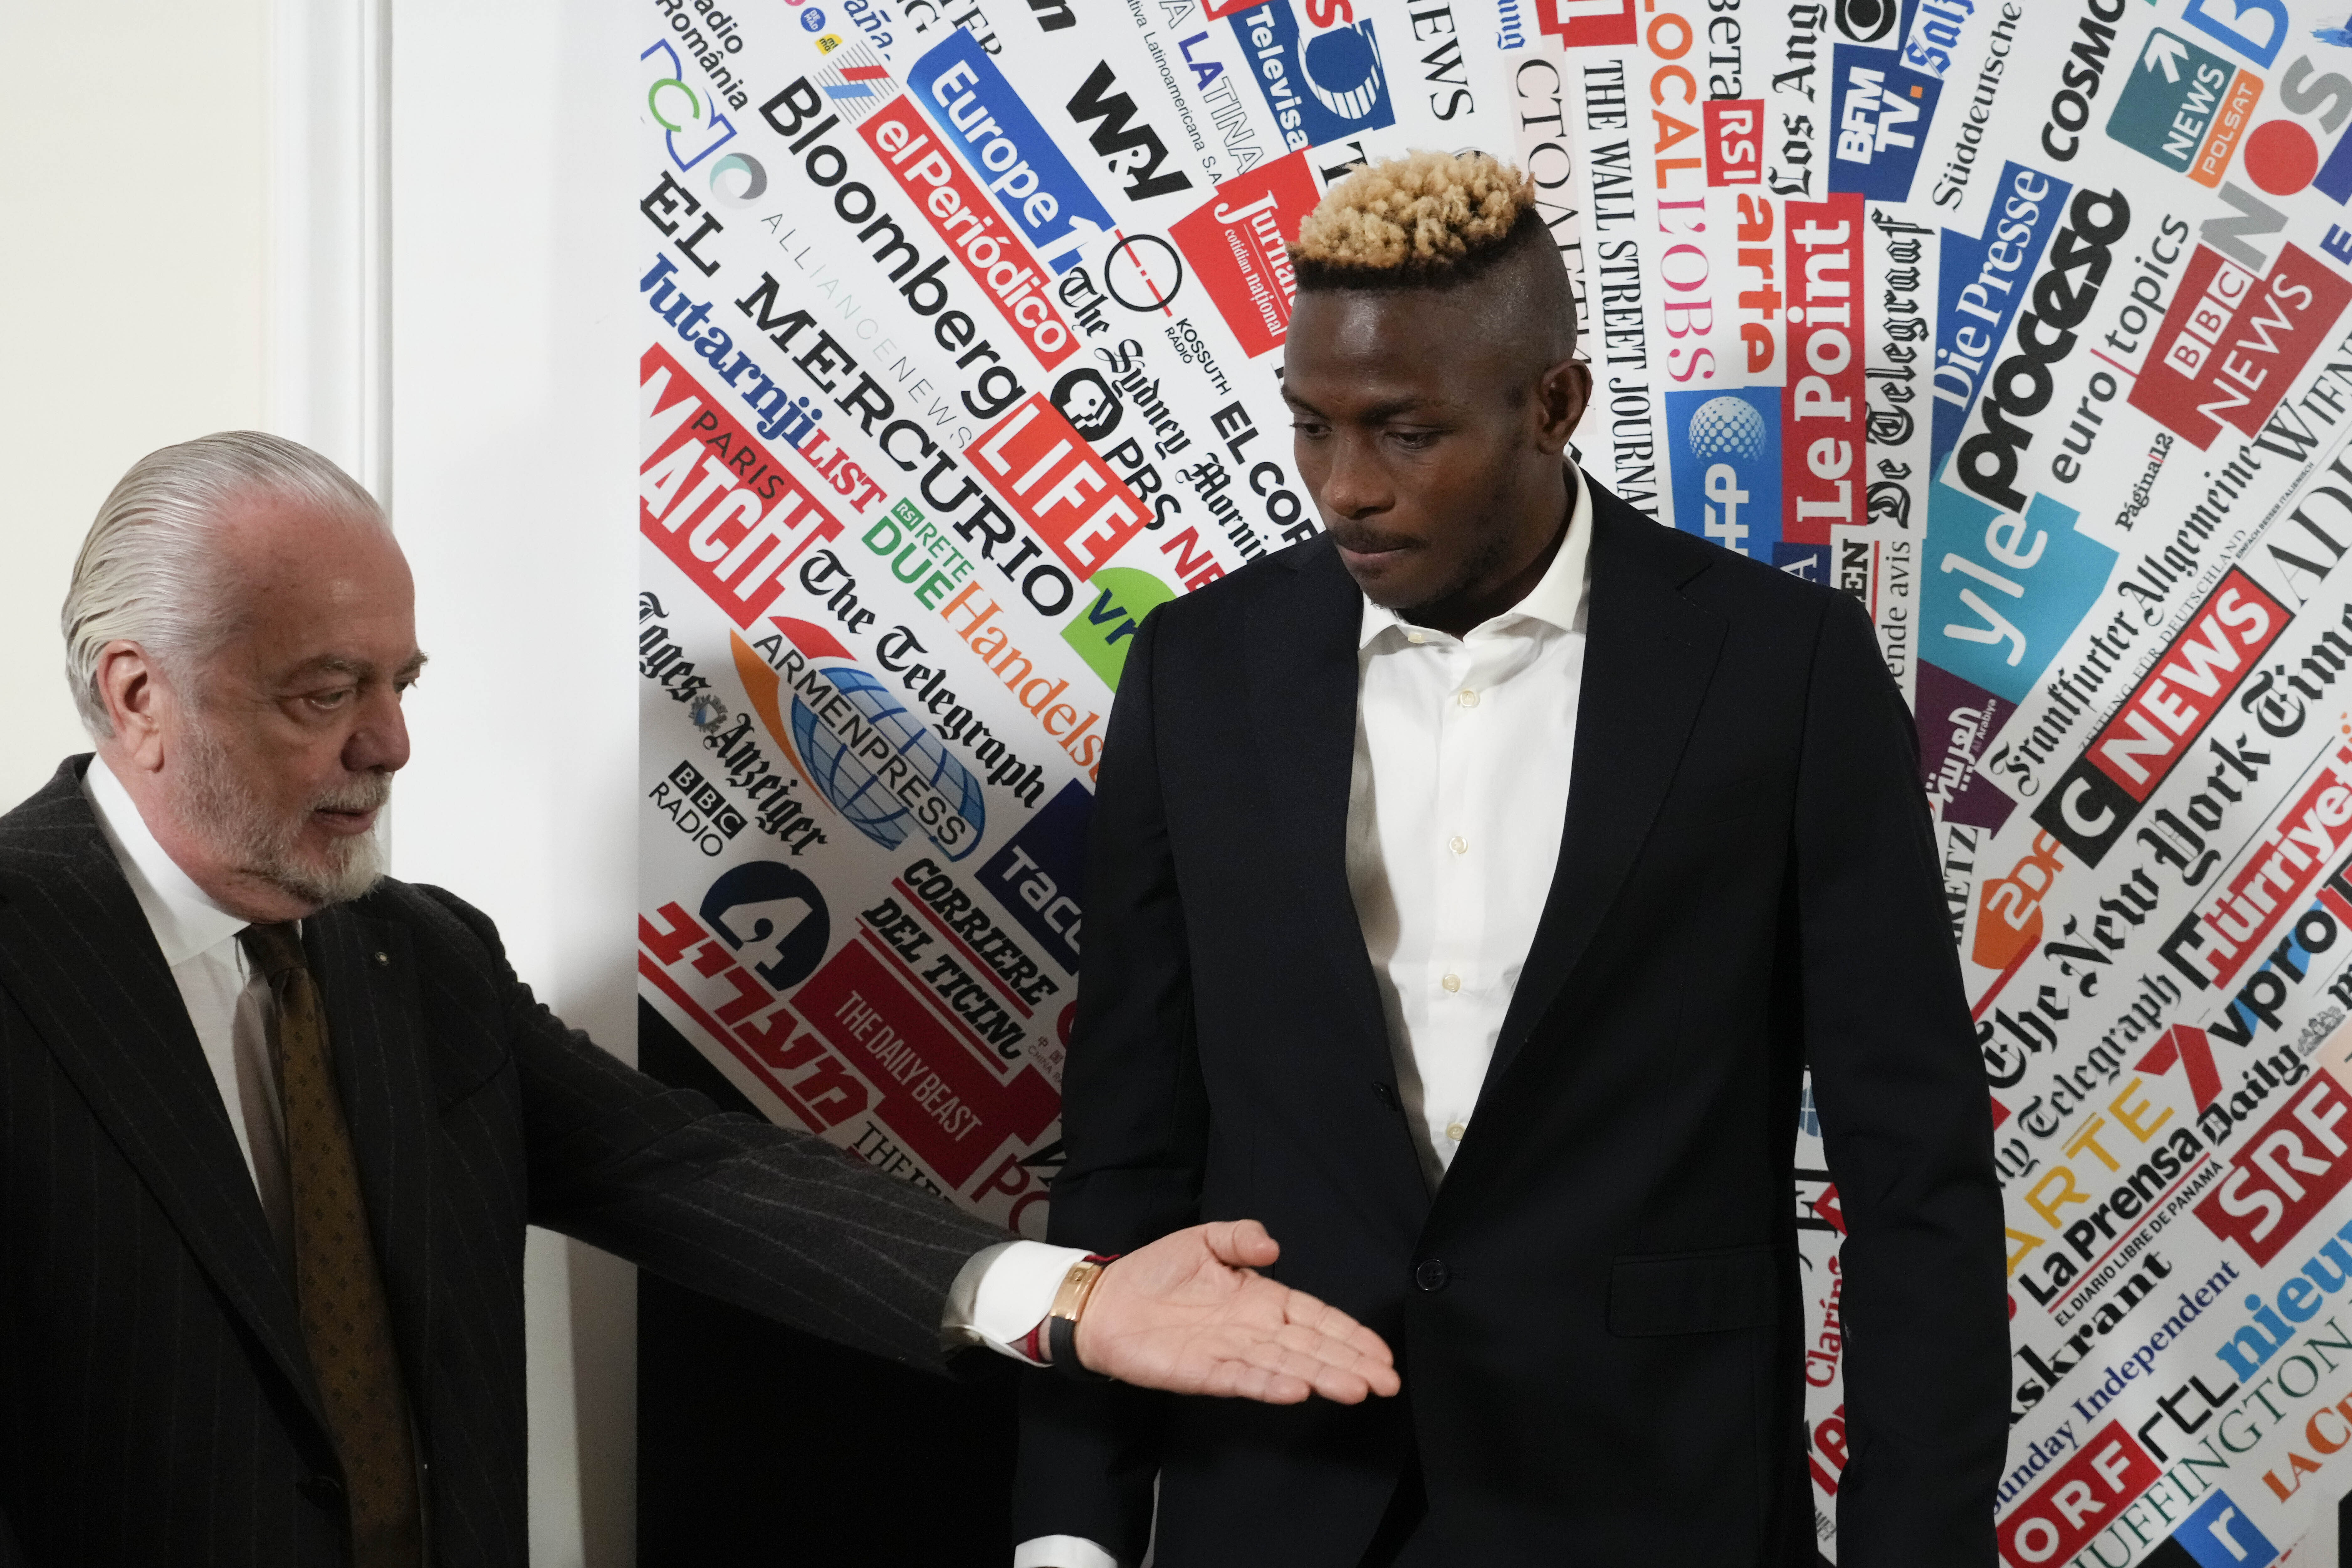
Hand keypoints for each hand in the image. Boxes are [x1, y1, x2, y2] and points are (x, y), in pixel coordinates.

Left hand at [1072, 1219, 1400, 1403]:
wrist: (1107, 1301)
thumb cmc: (1156, 1272)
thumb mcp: (1203, 1240)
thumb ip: (1241, 1238)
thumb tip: (1273, 1245)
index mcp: (1261, 1300)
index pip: (1317, 1318)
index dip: (1350, 1335)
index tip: (1382, 1352)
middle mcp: (1254, 1331)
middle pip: (1312, 1348)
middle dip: (1351, 1364)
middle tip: (1387, 1382)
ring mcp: (1232, 1354)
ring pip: (1288, 1367)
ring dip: (1323, 1378)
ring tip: (1357, 1388)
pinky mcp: (1204, 1372)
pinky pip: (1243, 1379)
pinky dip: (1271, 1384)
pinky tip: (1298, 1390)